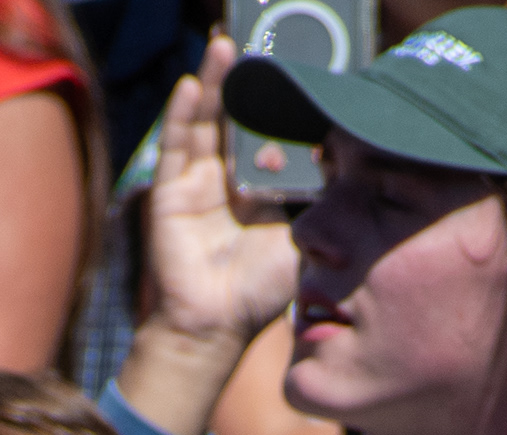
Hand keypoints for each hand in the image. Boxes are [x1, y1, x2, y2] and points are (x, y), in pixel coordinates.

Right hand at [143, 37, 299, 351]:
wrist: (217, 324)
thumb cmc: (262, 288)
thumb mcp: (302, 232)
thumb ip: (313, 195)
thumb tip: (335, 149)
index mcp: (260, 189)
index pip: (269, 134)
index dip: (280, 104)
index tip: (297, 69)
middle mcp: (228, 179)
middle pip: (235, 118)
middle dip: (244, 80)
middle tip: (257, 37)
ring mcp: (197, 183)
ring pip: (206, 122)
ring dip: (214, 83)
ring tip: (225, 45)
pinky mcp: (170, 192)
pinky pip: (177, 147)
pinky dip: (183, 115)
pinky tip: (192, 85)